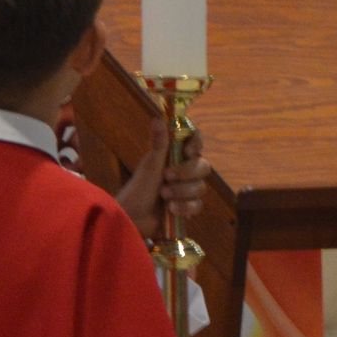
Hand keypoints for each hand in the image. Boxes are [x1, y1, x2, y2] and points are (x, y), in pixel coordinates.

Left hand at [117, 126, 210, 241]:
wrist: (133, 218)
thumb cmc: (138, 188)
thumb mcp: (150, 165)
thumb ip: (158, 143)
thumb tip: (157, 118)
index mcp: (174, 155)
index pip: (195, 141)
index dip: (197, 144)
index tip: (188, 151)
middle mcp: (184, 170)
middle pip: (203, 166)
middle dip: (187, 173)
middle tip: (167, 176)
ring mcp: (187, 189)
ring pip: (201, 187)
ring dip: (182, 192)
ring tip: (164, 195)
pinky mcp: (188, 207)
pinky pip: (197, 205)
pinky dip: (184, 207)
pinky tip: (171, 209)